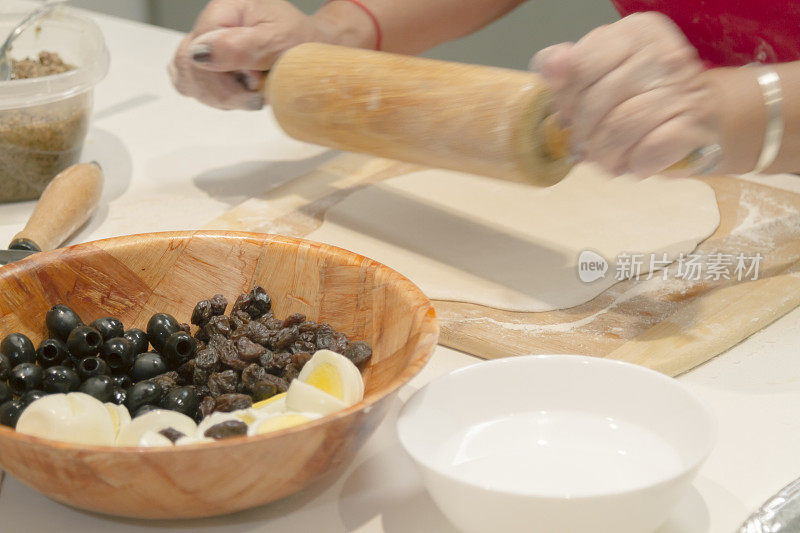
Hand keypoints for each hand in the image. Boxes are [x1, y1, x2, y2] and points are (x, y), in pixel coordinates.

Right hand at [169, 0, 338, 110]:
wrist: (312, 50)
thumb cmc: (301, 41)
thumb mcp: (279, 41)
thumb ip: (240, 47)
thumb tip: (200, 53)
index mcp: (225, 10)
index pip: (199, 47)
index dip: (222, 74)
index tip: (254, 82)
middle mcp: (211, 25)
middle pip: (188, 63)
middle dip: (221, 90)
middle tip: (255, 95)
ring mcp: (208, 45)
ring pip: (189, 78)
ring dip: (221, 97)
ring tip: (252, 94)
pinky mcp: (210, 65)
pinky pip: (195, 86)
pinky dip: (217, 98)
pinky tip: (239, 96)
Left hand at [532, 12, 718, 176]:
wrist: (703, 113)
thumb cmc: (640, 94)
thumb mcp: (601, 71)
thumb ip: (568, 67)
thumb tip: (553, 65)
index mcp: (636, 31)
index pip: (579, 67)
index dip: (566, 100)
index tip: (571, 113)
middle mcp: (664, 54)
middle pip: (594, 103)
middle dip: (582, 133)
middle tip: (587, 143)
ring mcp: (684, 89)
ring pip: (618, 131)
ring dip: (604, 155)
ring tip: (606, 159)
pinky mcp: (696, 125)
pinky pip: (647, 153)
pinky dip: (634, 165)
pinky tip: (635, 161)